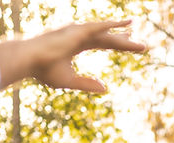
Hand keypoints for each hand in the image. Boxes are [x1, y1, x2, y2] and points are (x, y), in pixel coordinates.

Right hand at [0, 20, 146, 91]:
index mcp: (76, 45)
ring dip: (124, 38)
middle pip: (108, 39)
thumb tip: (106, 88)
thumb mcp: (69, 80)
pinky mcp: (78, 31)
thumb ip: (87, 84)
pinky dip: (113, 25)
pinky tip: (127, 24)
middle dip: (125, 42)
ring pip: (107, 34)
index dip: (117, 46)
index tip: (131, 48)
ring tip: (141, 44)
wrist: (30, 61)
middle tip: (143, 47)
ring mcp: (79, 32)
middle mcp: (79, 36)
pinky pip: (99, 28)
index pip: (102, 44)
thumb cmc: (44, 71)